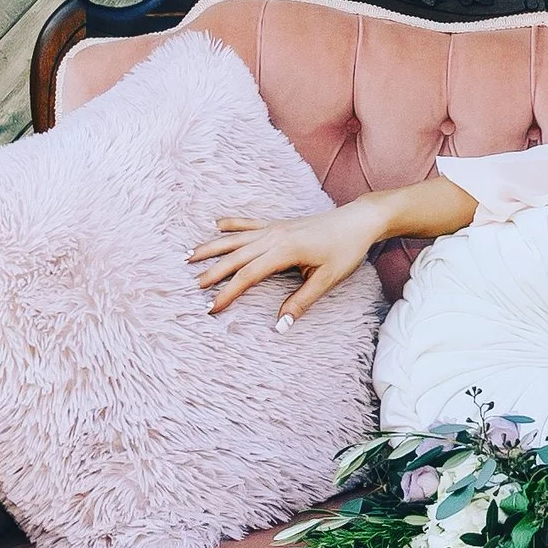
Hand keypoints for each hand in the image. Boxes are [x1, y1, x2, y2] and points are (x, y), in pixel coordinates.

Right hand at [188, 203, 381, 322]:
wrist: (359, 220)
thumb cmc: (346, 250)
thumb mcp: (327, 280)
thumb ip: (301, 302)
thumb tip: (279, 326)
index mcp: (284, 251)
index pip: (248, 275)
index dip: (227, 292)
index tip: (211, 307)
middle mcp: (274, 236)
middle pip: (235, 256)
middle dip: (212, 271)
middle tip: (192, 287)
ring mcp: (274, 227)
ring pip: (235, 238)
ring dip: (212, 246)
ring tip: (188, 255)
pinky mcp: (279, 223)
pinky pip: (248, 223)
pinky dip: (231, 224)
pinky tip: (215, 225)